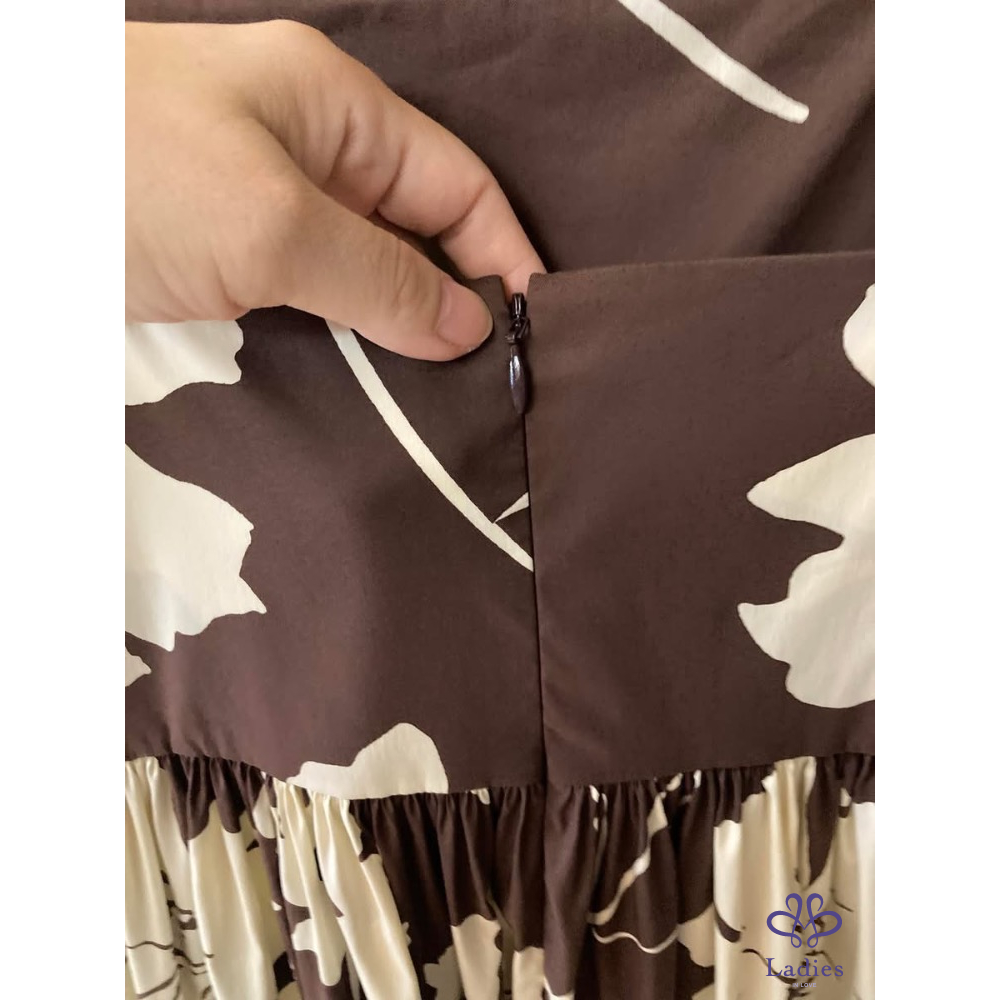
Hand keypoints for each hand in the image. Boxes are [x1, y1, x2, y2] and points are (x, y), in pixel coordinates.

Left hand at [125, 20, 543, 359]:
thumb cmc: (124, 176)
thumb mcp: (269, 224)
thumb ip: (379, 276)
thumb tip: (466, 325)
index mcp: (334, 107)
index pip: (456, 181)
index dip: (502, 252)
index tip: (532, 331)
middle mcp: (308, 146)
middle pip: (417, 224)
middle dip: (457, 294)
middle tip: (489, 378)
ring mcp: (266, 199)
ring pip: (366, 264)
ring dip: (402, 323)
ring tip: (440, 392)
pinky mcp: (228, 250)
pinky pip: (314, 290)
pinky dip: (347, 331)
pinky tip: (368, 375)